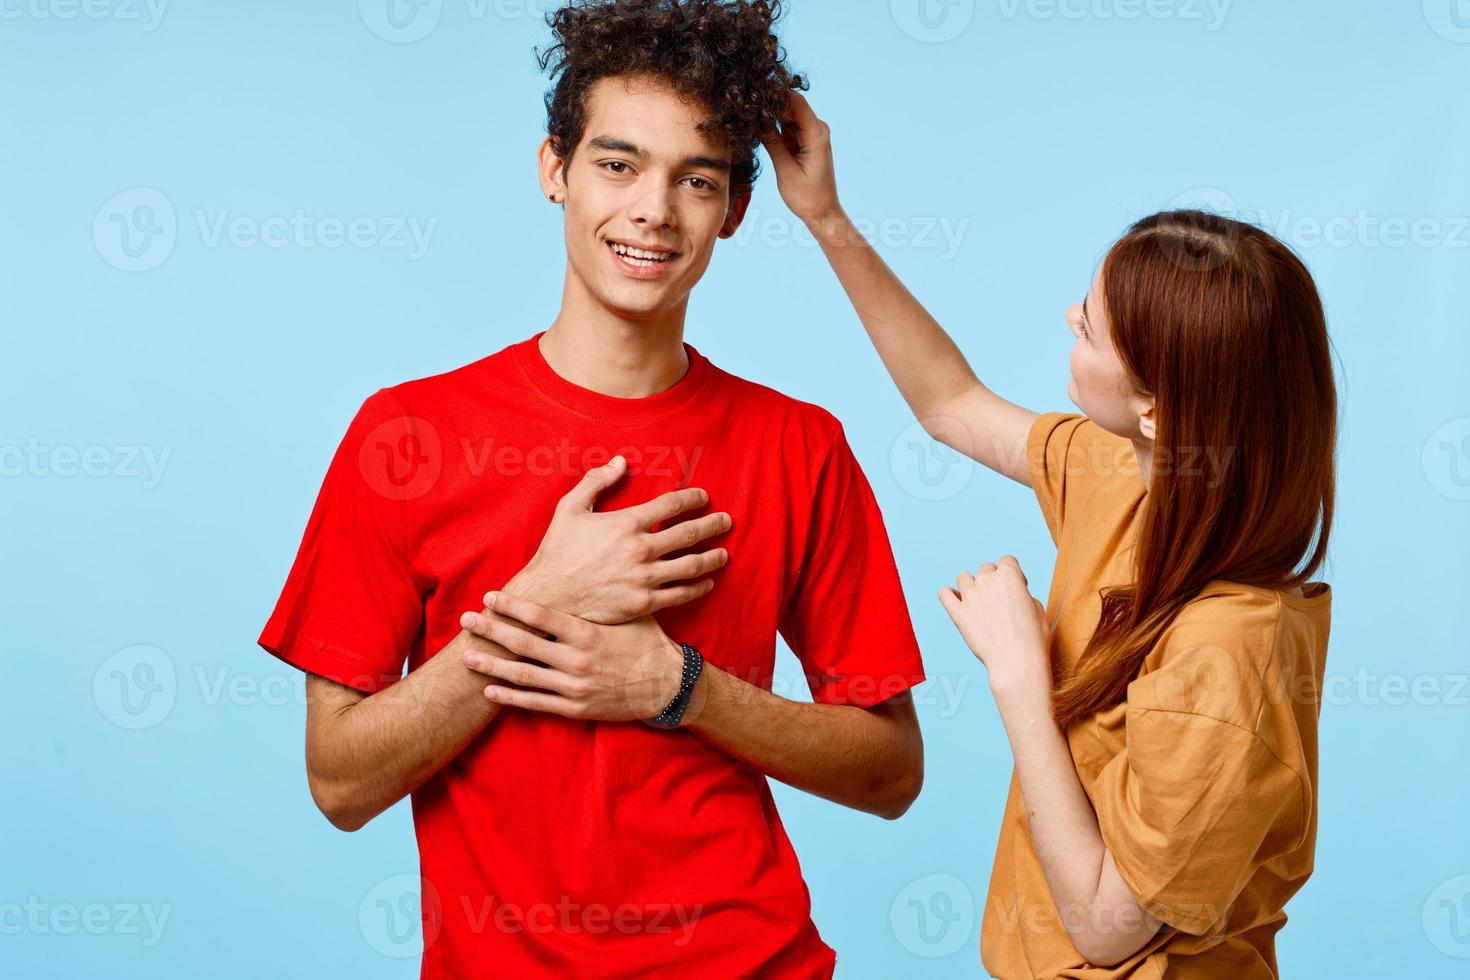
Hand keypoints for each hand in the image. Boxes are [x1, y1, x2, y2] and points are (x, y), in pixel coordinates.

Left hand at [459, 591, 686, 721]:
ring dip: (492, 666)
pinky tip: (491, 690)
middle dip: (492, 632)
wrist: (669, 685)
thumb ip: (600, 601)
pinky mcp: (577, 708)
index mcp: (588, 633)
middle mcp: (577, 660)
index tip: (490, 596)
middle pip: (524, 644)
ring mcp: (575, 687)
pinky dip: (511, 697)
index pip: (541, 617)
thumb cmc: (649, 643)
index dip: (512, 606)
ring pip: (524, 676)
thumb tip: (582, 572)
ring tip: (468, 657)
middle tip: (466, 621)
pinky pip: (537, 703)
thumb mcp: (628, 614)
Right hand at [519, 455, 731, 624]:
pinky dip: (699, 587)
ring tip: (723, 553)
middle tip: (726, 521)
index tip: (704, 496)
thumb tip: (619, 461)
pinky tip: (707, 582)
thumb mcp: (570, 508)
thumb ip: (596, 481)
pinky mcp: (643, 603)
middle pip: (690, 533)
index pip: (672, 504)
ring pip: (692, 565)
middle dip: (713, 524)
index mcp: (627, 523)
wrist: (547, 596)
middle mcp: (641, 549)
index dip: (693, 498)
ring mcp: (644, 578)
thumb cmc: (557, 550)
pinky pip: (681, 594)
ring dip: (713, 558)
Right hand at [761, 90, 841, 226]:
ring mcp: (813, 134)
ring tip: (750, 119)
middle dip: (770, 105)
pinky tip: (759, 130)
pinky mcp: (807, 141)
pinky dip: (775, 128)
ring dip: (771, 116)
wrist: (822, 212)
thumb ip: (771, 142)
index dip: (775, 94)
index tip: (755, 92)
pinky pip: (789, 127)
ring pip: (788, 116)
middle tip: (747, 108)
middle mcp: (818, 130)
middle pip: (791, 106)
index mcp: (816, 134)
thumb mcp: (785, 169)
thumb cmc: (807, 196)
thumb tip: (756, 119)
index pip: (795, 101)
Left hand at [938, 555, 1052, 702]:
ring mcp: (970, 596)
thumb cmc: (1032, 638)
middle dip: (993, 581)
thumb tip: (1011, 594)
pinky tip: (956, 602)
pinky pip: (944, 594)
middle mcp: (988, 580)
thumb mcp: (1037, 608)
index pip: (1007, 561)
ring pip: (963, 577)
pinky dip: (949, 595)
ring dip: (970, 586)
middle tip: (999, 601)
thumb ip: (1022, 594)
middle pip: (986, 568)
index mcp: (1010, 575)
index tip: (1017, 588)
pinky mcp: (957, 613)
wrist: (1017, 662)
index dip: (1013, 574)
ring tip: (978, 601)